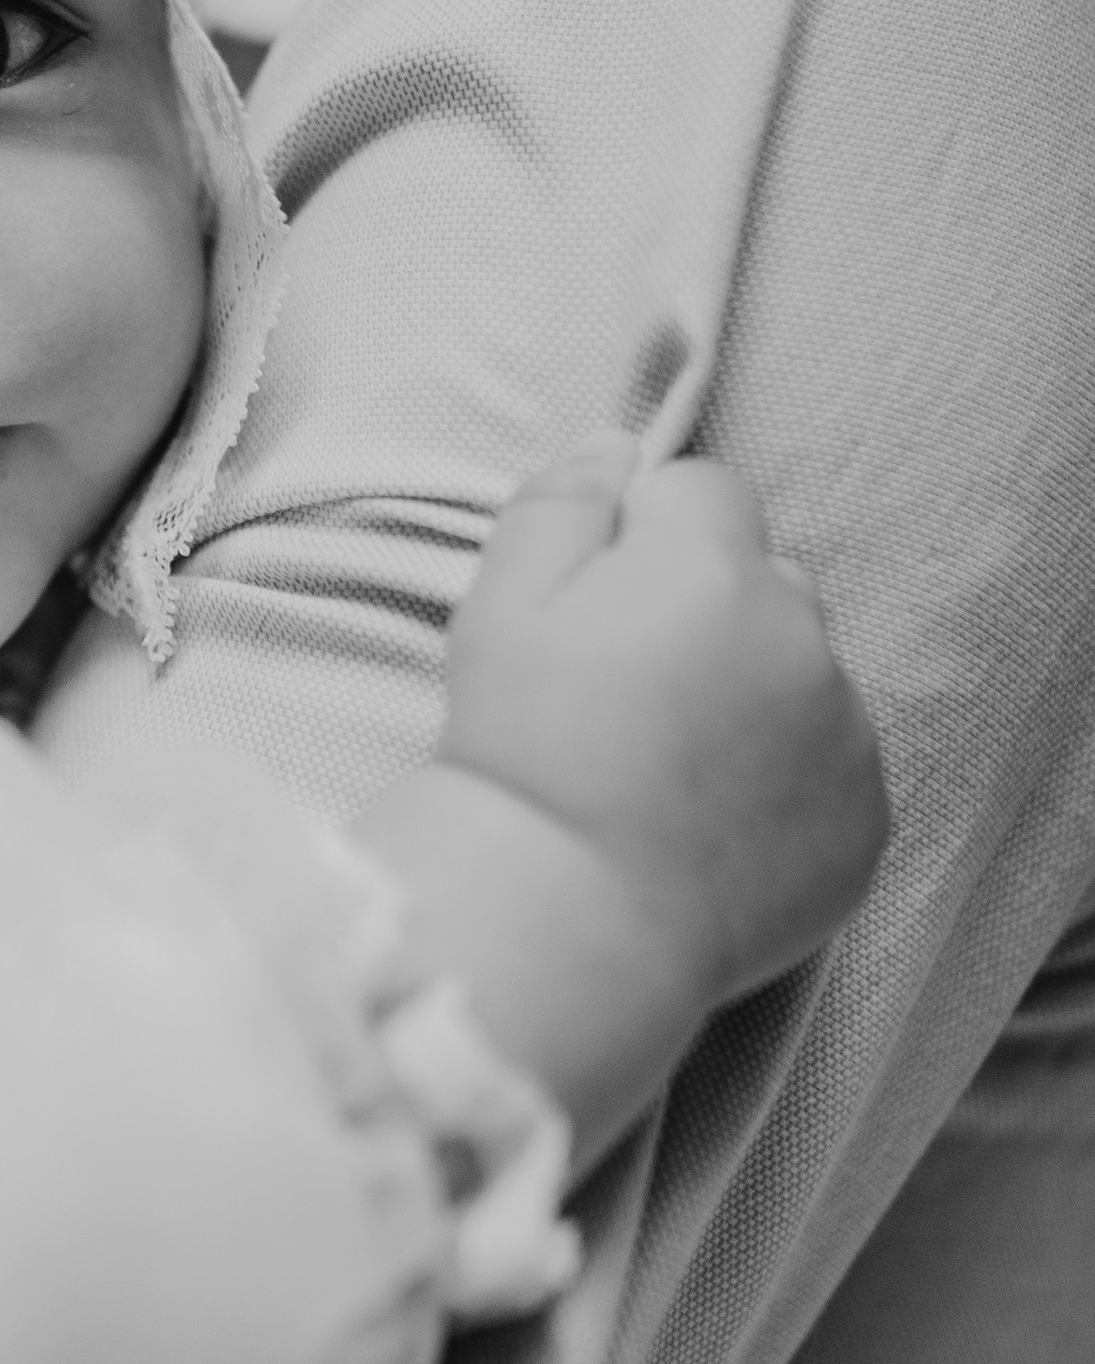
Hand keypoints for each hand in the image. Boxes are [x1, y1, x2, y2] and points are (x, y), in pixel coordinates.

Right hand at [443, 433, 887, 1012]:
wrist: (565, 918)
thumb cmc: (519, 751)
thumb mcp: (500, 601)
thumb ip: (563, 503)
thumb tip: (615, 445)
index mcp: (712, 566)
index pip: (704, 489)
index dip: (643, 532)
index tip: (596, 601)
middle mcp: (801, 636)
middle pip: (766, 579)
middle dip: (708, 607)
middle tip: (626, 689)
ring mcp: (844, 733)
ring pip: (802, 673)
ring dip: (752, 692)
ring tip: (665, 765)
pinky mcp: (863, 820)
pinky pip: (829, 766)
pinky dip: (783, 780)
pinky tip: (708, 822)